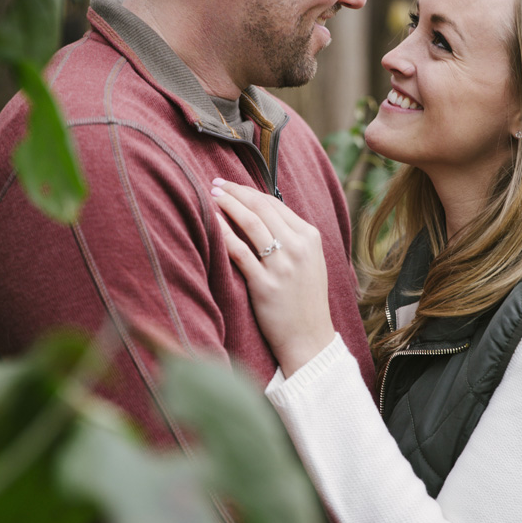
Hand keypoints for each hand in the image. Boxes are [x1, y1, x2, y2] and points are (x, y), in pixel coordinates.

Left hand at [211, 180, 335, 376]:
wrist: (309, 338)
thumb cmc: (304, 299)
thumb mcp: (308, 261)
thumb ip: (290, 236)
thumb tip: (258, 211)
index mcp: (310, 237)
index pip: (274, 204)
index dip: (248, 191)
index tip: (230, 185)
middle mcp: (298, 247)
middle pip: (262, 208)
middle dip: (236, 192)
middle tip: (215, 184)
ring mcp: (282, 266)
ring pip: (251, 224)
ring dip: (228, 206)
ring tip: (211, 197)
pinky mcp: (266, 285)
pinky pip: (240, 252)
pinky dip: (224, 233)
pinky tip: (212, 223)